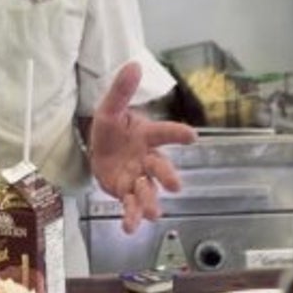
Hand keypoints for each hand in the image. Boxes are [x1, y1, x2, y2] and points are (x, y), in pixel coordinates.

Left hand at [89, 62, 196, 234]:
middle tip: (176, 185)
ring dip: (151, 202)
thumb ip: (122, 90)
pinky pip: (131, 206)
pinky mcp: (126, 192)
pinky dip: (132, 218)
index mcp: (147, 135)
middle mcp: (148, 158)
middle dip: (168, 176)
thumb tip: (133, 64)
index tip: (193, 137)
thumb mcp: (110, 108)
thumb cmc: (112, 128)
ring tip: (154, 214)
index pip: (165, 132)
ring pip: (149, 191)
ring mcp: (138, 178)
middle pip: (161, 167)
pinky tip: (130, 228)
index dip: (178, 134)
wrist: (99, 147)